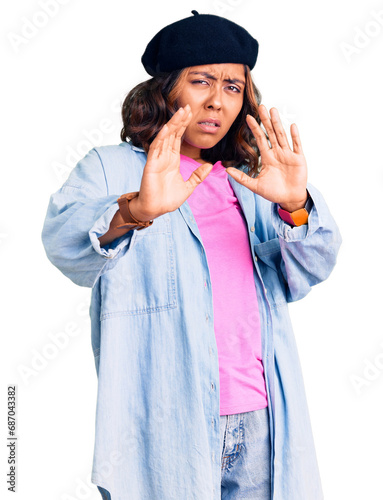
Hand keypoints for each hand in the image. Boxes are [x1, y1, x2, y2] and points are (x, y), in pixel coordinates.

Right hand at [129, 104, 213, 220]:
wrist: (155, 210)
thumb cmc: (167, 200)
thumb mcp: (188, 187)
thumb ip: (198, 176)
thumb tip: (210, 166)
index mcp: (172, 160)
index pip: (178, 138)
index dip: (184, 125)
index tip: (190, 113)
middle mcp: (164, 157)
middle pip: (172, 134)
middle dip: (180, 120)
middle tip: (187, 106)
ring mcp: (157, 160)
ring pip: (165, 138)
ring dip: (172, 125)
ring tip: (180, 112)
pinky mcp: (151, 165)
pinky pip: (156, 149)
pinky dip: (162, 138)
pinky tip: (167, 128)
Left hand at [225, 104, 307, 211]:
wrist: (289, 199)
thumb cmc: (273, 192)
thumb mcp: (255, 185)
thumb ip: (242, 178)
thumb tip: (227, 170)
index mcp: (267, 157)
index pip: (260, 139)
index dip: (254, 128)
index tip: (248, 117)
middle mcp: (277, 153)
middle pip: (271, 133)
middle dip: (265, 120)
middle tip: (261, 106)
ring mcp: (288, 154)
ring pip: (282, 136)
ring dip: (277, 123)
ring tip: (273, 110)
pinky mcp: (298, 159)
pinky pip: (296, 145)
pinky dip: (294, 136)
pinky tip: (291, 126)